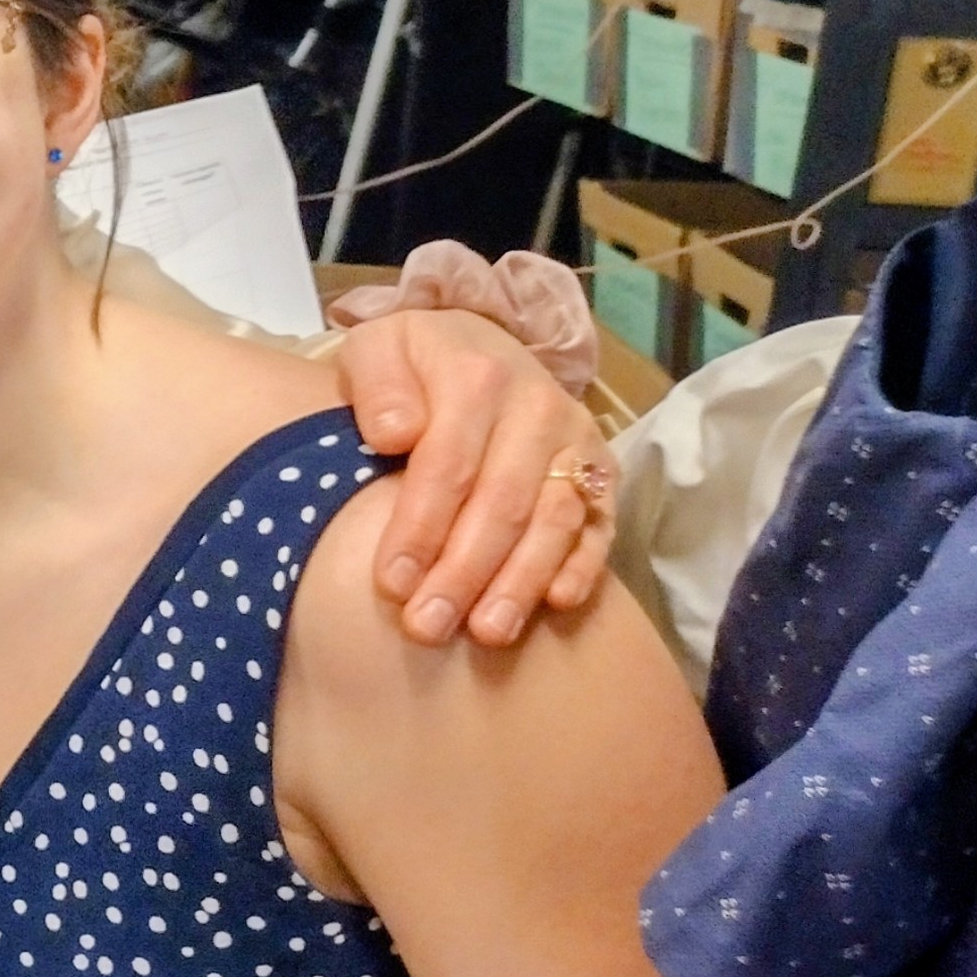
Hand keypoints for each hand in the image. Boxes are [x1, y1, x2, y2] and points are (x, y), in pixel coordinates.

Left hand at [334, 306, 614, 646]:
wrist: (476, 343)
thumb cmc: (412, 361)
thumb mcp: (376, 348)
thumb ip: (376, 385)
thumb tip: (393, 433)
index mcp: (477, 378)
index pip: (448, 465)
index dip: (420, 527)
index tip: (392, 583)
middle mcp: (538, 409)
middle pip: (503, 502)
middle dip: (465, 572)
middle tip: (428, 627)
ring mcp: (575, 442)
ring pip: (554, 520)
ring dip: (521, 581)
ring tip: (487, 634)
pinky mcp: (600, 470)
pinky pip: (600, 524)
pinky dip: (583, 566)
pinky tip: (557, 605)